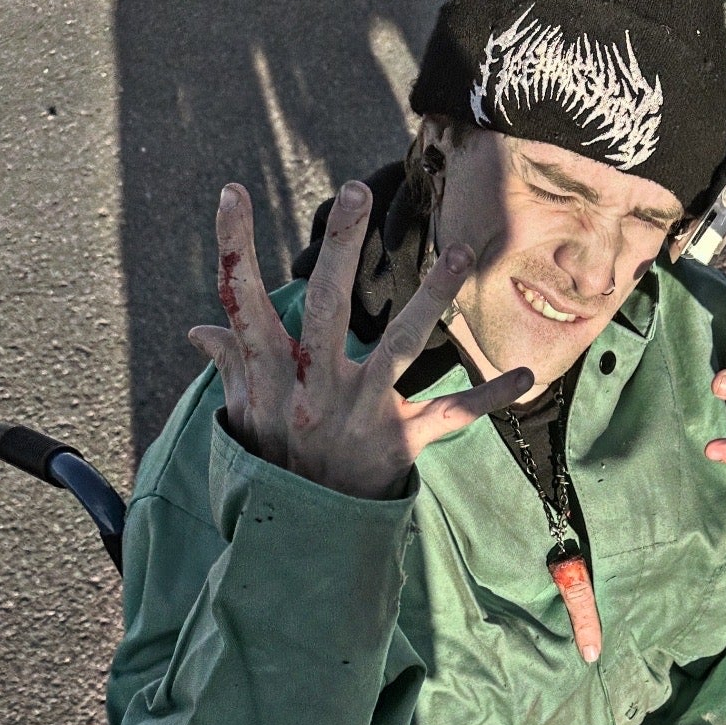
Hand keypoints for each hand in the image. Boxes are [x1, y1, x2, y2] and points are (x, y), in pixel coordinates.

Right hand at [189, 181, 532, 499]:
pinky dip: (490, 396)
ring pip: (401, 345)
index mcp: (274, 376)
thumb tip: (199, 329)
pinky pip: (452, 413)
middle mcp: (317, 389)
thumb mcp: (245, 417)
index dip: (235, 249)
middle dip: (343, 250)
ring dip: (433, 297)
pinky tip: (526, 374)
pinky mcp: (402, 439)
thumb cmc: (278, 463)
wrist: (309, 533)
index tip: (232, 191)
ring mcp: (363, 412)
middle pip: (328, 308)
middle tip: (355, 193)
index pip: (246, 302)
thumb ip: (232, 367)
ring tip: (461, 252)